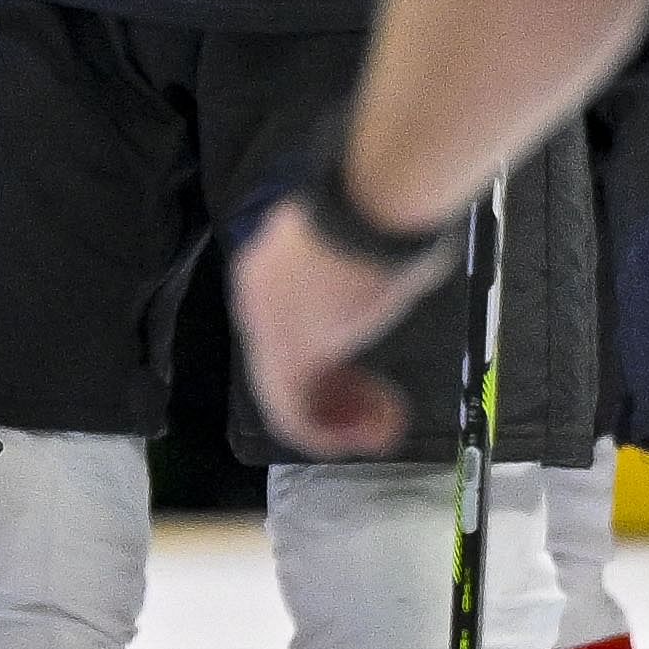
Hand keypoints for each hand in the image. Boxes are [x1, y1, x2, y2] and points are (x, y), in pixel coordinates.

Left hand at [234, 192, 443, 458]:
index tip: (372, 374)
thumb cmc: (380, 219)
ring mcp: (265, 331)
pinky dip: (331, 435)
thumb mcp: (366, 247)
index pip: (291, 329)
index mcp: (272, 269)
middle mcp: (257, 302)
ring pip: (289, 397)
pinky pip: (293, 415)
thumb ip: (365, 271)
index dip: (333, 361)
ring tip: (383, 428)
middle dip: (337, 396)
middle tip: (381, 410)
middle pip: (288, 365)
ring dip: (338, 422)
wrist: (367, 213)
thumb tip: (391, 275)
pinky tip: (374, 434)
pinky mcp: (283, 359)